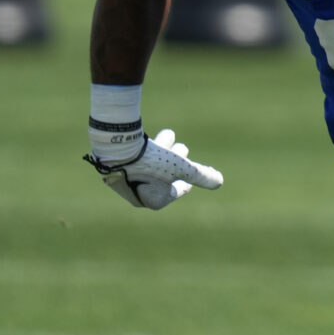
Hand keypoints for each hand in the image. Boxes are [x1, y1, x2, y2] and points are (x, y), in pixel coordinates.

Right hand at [83, 128, 222, 209]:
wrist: (114, 147)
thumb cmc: (150, 161)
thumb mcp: (181, 167)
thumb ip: (200, 175)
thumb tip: (219, 182)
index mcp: (153, 200)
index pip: (176, 191)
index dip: (187, 182)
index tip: (192, 176)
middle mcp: (138, 193)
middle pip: (163, 176)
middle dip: (175, 160)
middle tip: (183, 146)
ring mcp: (125, 180)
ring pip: (151, 164)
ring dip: (163, 149)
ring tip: (170, 134)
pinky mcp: (117, 165)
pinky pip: (138, 157)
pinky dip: (149, 147)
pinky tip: (154, 135)